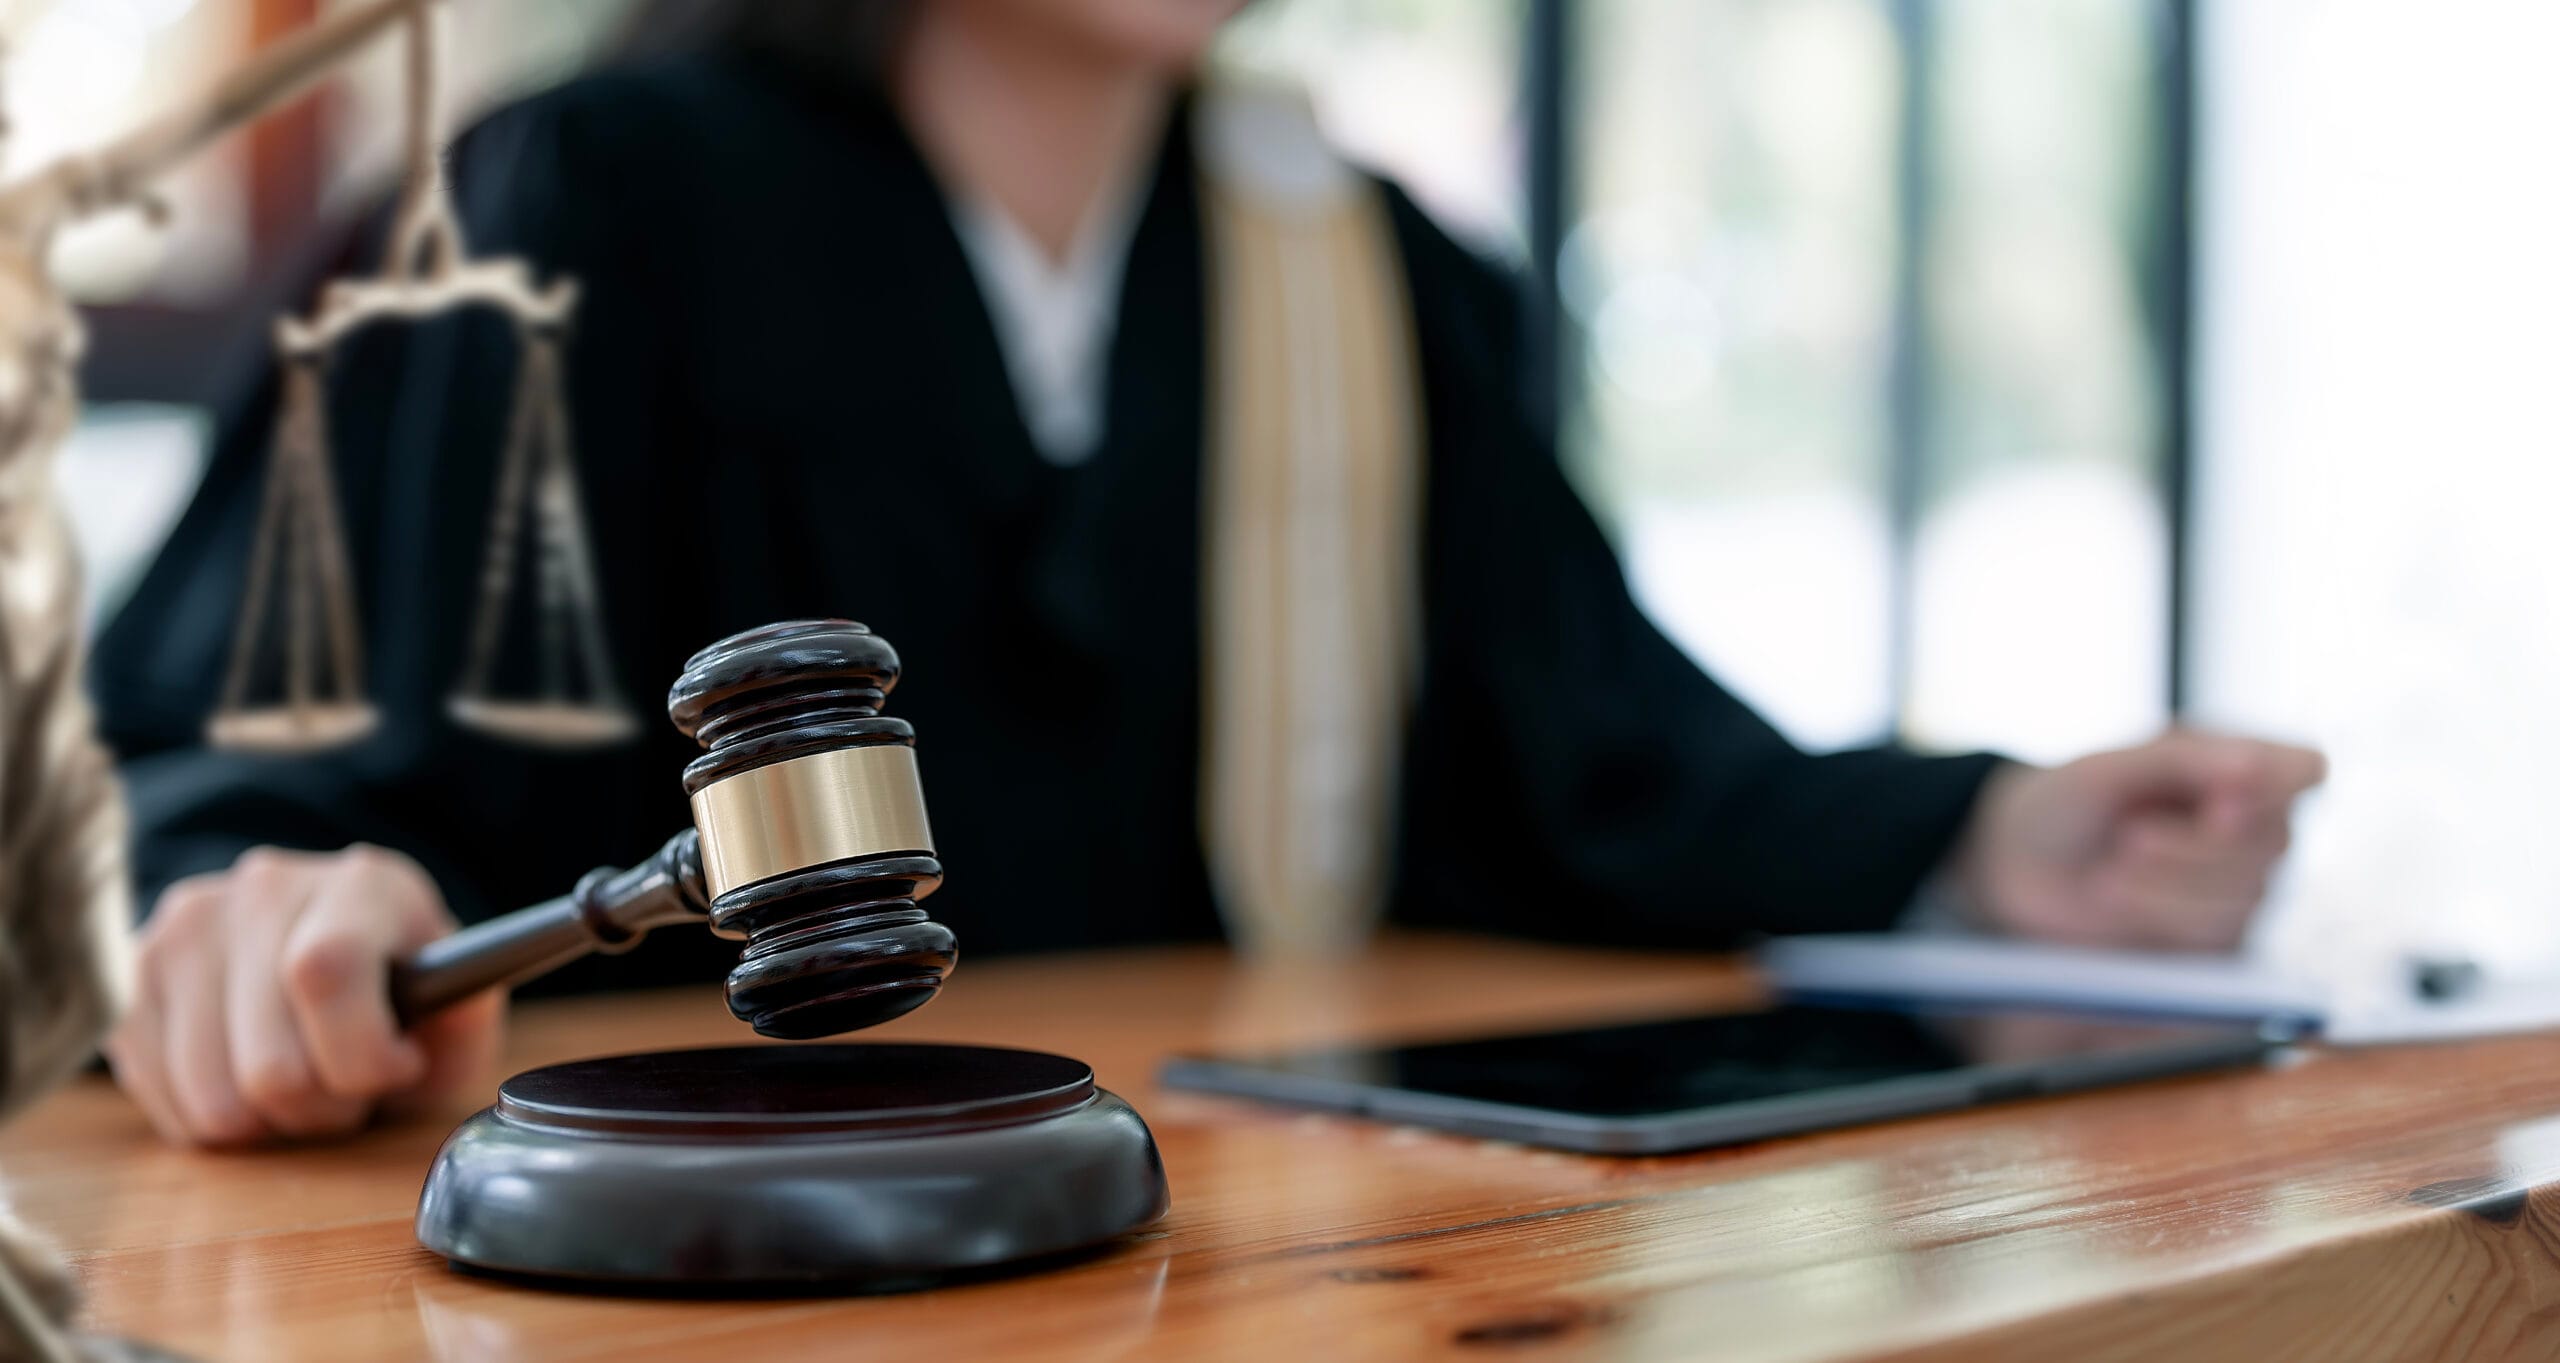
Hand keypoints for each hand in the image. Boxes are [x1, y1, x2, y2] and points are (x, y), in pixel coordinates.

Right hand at [103, 845, 502, 1146]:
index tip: (398, 1067)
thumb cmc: (400, 989)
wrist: (325, 944)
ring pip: (213, 1099)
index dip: (362, 1053)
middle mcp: (261, 889)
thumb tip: (452, 1014)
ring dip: (270, 1123)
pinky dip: (217, 1122)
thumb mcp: (458, 1002)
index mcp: (358, 884)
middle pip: (269, 1064)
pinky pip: (165, 1104)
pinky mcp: (134, 979)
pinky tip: (251, 1081)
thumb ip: (468, 1017)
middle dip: (326, 1108)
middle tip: (352, 1090)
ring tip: (304, 1083)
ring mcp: (185, 930)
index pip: (324, 971)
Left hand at [1952, 731, 2325, 951]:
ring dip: (2169, 884)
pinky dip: (2160, 914)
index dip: (2274, 788)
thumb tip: (2257, 764)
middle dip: (2195, 846)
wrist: (2019, 865)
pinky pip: (2219, 934)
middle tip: (2128, 836)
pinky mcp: (2216, 935)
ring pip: (2248, 894)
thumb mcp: (2108, 768)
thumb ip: (2181, 760)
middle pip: (2273, 841)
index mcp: (2236, 763)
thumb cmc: (2065, 802)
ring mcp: (2242, 881)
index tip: (2215, 801)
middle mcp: (2253, 823)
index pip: (2306, 768)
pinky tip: (2116, 894)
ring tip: (2112, 867)